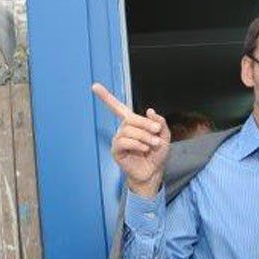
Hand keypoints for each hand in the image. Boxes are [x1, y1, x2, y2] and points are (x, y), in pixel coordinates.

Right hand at [91, 82, 170, 196]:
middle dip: (145, 124)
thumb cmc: (157, 154)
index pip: (117, 108)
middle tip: (157, 132)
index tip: (95, 86)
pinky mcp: (116, 151)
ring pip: (128, 130)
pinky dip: (136, 143)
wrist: (154, 171)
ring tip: (153, 144)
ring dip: (144, 136)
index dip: (106, 97)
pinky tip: (144, 148)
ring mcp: (119, 140)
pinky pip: (123, 142)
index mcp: (133, 124)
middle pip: (130, 119)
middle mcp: (123, 130)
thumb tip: (150, 110)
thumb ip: (159, 122)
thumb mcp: (164, 136)